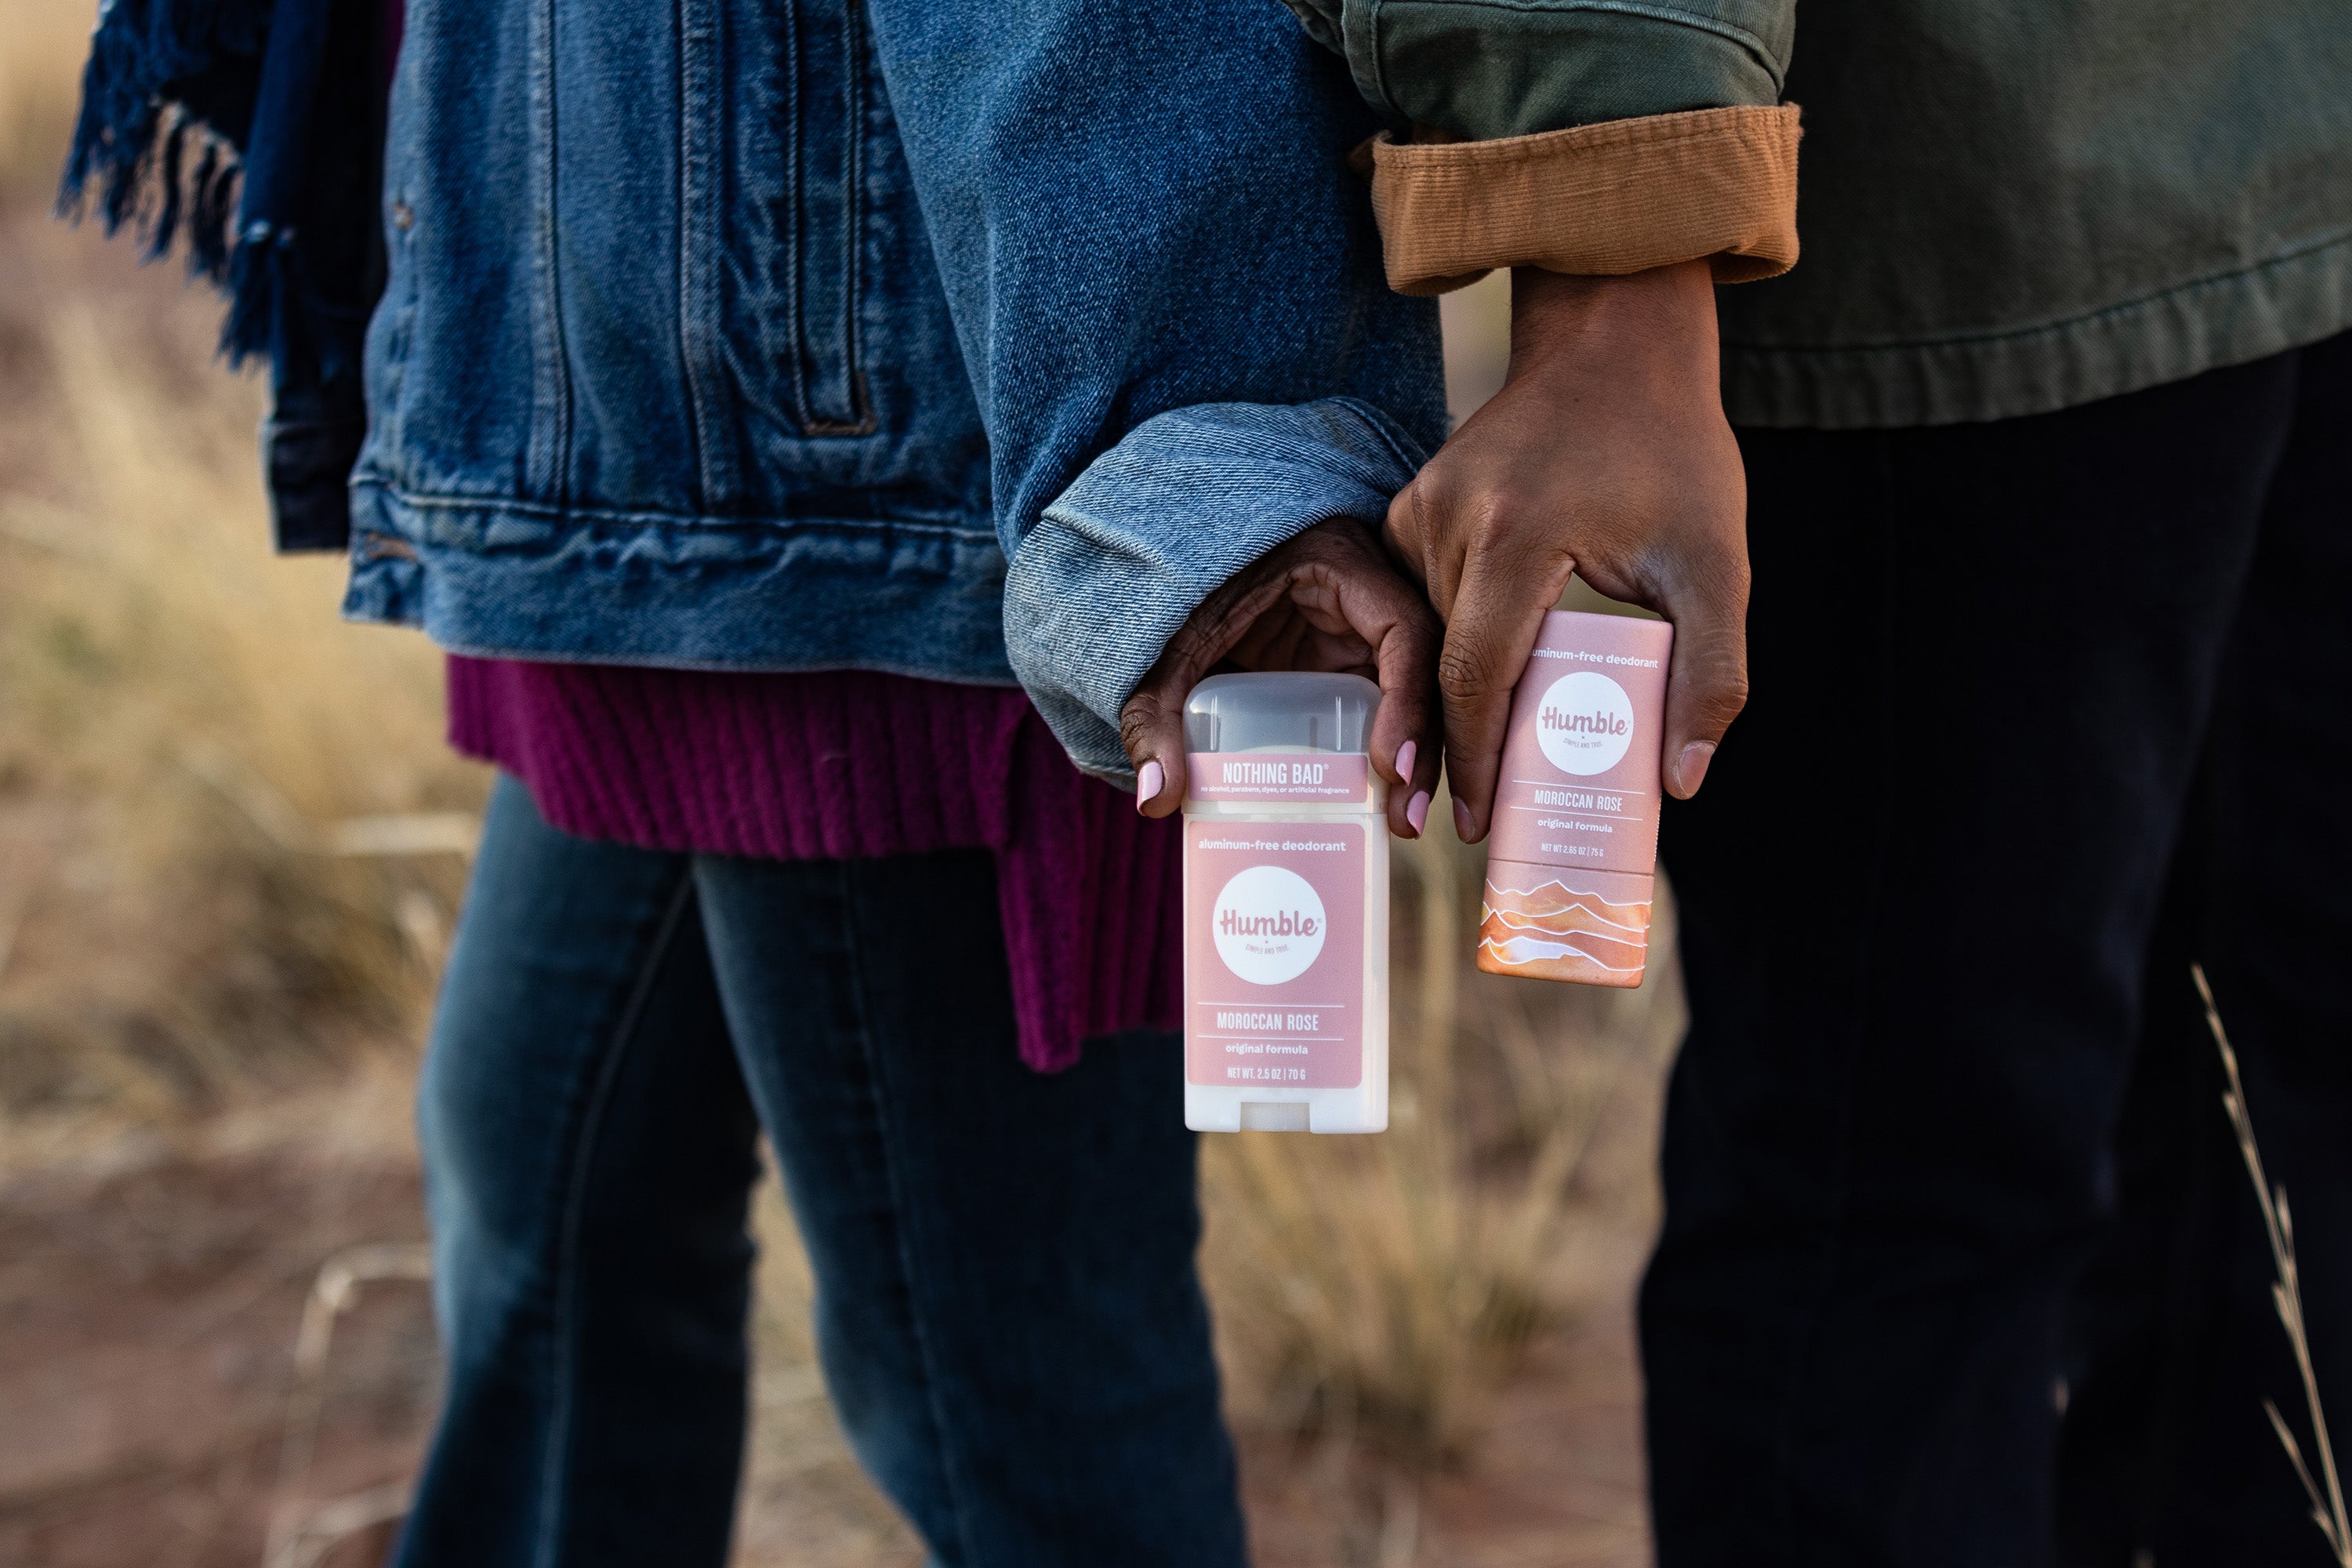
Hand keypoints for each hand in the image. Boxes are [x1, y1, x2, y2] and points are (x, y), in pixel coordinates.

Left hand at [1120, 520, 1445, 836]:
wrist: (1179, 550)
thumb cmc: (1184, 583)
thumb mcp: (1170, 641)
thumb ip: (1156, 708)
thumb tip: (1158, 799)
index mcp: (1340, 565)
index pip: (1404, 630)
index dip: (1409, 699)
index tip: (1389, 766)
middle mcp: (1369, 597)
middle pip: (1427, 672)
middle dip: (1423, 748)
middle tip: (1402, 819)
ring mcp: (1364, 631)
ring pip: (1414, 694)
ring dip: (1415, 757)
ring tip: (1397, 824)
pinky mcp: (1351, 659)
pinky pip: (1381, 705)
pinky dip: (1384, 748)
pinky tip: (1374, 801)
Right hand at [1384, 259, 1749, 840]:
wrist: (1617, 346)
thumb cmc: (1674, 454)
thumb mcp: (1718, 565)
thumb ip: (1712, 674)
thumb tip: (1681, 781)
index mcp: (1517, 536)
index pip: (1474, 679)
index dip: (1475, 763)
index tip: (1478, 826)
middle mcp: (1452, 518)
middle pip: (1443, 667)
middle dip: (1458, 750)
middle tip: (1479, 820)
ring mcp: (1424, 504)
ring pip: (1430, 636)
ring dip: (1455, 699)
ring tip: (1484, 767)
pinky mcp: (1415, 500)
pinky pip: (1423, 596)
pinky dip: (1449, 643)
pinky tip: (1478, 682)